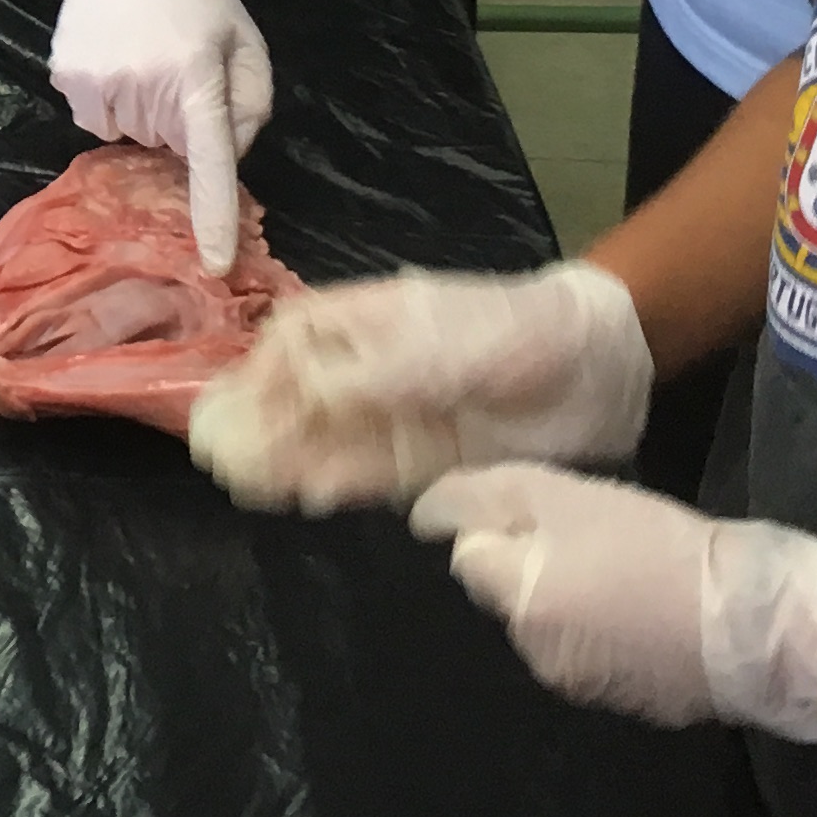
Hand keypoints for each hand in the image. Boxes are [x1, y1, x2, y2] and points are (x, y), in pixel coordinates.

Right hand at [47, 0, 273, 271]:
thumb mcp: (242, 37)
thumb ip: (249, 101)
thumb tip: (226, 153)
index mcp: (197, 75)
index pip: (209, 160)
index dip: (213, 216)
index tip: (215, 265)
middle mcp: (146, 87)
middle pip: (170, 145)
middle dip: (179, 120)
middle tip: (178, 64)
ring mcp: (101, 85)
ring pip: (134, 135)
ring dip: (144, 109)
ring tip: (143, 52)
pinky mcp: (69, 80)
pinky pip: (100, 120)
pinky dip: (111, 100)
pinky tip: (114, 56)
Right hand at [187, 260, 650, 512]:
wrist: (599, 367)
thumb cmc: (517, 330)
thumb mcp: (445, 340)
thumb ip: (378, 370)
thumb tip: (306, 393)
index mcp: (369, 321)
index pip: (295, 339)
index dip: (260, 368)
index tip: (229, 398)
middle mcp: (372, 370)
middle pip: (300, 395)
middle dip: (259, 421)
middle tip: (217, 454)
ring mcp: (397, 417)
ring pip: (325, 439)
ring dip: (285, 459)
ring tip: (242, 482)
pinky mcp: (425, 461)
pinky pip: (366, 474)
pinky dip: (333, 483)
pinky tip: (299, 496)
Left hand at [412, 462, 816, 740]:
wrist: (753, 624)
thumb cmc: (660, 547)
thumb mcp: (573, 498)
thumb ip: (493, 500)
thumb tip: (426, 518)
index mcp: (518, 601)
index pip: (469, 555)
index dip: (503, 525)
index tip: (548, 513)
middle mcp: (533, 652)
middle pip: (506, 590)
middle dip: (531, 562)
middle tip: (595, 535)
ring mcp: (577, 684)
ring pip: (546, 621)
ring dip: (566, 596)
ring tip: (627, 570)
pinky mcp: (621, 700)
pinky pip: (588, 651)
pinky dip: (602, 629)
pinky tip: (646, 609)